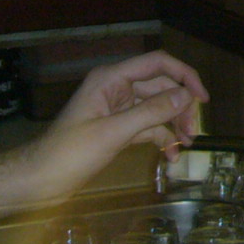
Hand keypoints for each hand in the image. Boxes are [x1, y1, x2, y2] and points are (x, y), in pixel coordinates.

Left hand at [16, 50, 207, 208]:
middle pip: (161, 87)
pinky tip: (170, 156)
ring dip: (174, 124)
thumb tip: (186, 96)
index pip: (157, 63)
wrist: (40, 179)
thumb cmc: (70, 153)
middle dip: (180, 107)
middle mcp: (116, 88)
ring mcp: (117, 109)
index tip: (203, 99)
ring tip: (186, 145)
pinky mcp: (117, 128)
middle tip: (194, 132)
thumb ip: (151, 112)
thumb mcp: (113, 133)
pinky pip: (147, 127)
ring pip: (157, 108)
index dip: (184, 76)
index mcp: (111, 79)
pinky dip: (161, 138)